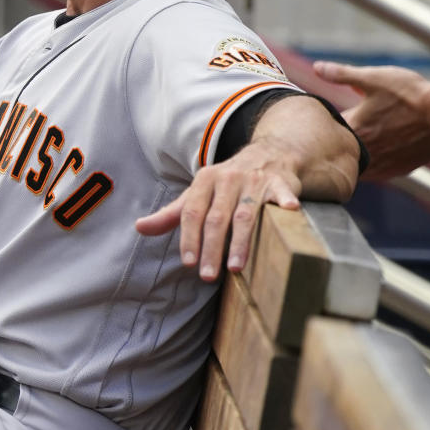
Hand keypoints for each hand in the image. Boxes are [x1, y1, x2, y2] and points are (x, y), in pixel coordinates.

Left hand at [135, 137, 301, 282]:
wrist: (266, 154)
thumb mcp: (196, 194)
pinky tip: (289, 210)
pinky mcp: (280, 183)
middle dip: (211, 248)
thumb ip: (170, 214)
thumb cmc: (225, 183)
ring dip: (241, 240)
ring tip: (235, 266)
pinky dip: (285, 202)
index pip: (192, 212)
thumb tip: (139, 227)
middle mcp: (228, 179)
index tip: (188, 262)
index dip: (189, 237)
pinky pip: (282, 193)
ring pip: (246, 213)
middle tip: (207, 275)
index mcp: (204, 181)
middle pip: (217, 218)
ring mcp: (254, 181)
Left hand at [311, 60, 429, 178]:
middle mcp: (366, 151)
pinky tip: (373, 156)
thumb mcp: (373, 77)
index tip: (323, 118)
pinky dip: (371, 166)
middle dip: (337, 143)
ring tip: (353, 146)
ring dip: (353, 158)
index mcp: (355, 130)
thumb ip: (342, 74)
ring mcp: (382, 164)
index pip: (328, 132)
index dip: (325, 124)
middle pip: (341, 152)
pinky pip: (375, 173)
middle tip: (334, 136)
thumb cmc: (409, 94)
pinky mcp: (397, 170)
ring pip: (357, 167)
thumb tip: (317, 67)